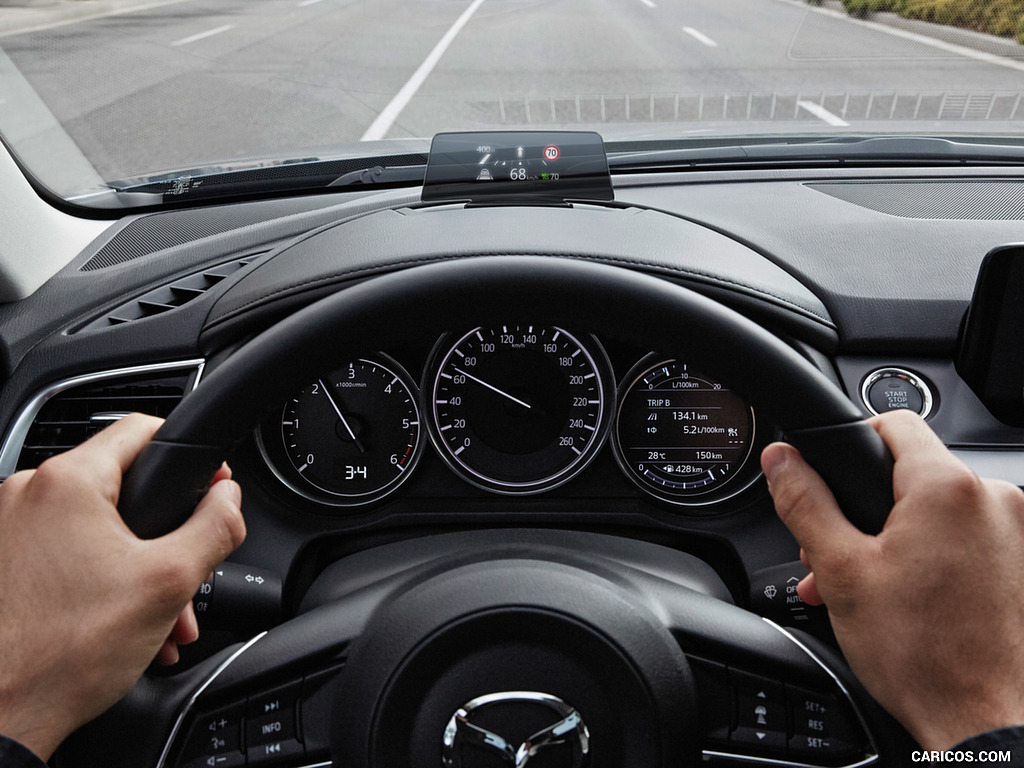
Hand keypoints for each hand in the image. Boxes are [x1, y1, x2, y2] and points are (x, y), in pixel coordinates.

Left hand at [0, 414, 245, 760]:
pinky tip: (124, 618)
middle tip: (188, 568)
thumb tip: (229, 498)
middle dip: (166, 532)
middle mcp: (27, 494)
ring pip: (97, 524)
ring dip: (138, 563)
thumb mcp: (172, 580)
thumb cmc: (67, 652)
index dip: (190, 455)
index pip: (143, 428)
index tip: (212, 485)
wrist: (1, 715)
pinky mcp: (4, 560)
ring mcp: (8, 528)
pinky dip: (101, 576)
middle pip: (123, 485)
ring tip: (159, 612)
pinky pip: (67, 550)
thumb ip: (214, 526)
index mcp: (67, 482)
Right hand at [762, 409, 1023, 749]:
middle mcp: (996, 499)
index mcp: (948, 488)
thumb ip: (805, 502)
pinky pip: (970, 539)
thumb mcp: (843, 570)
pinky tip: (905, 596)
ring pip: (940, 511)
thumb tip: (782, 459)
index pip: (893, 422)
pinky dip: (934, 557)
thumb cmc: (923, 656)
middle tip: (835, 554)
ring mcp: (1020, 533)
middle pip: (913, 474)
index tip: (832, 476)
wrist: (987, 724)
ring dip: (896, 539)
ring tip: (866, 586)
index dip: (851, 443)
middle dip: (865, 509)